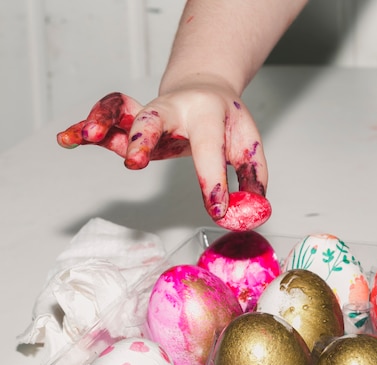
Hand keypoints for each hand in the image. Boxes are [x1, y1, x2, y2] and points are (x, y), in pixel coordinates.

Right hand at [57, 81, 268, 223]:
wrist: (206, 89)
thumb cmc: (226, 121)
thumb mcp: (248, 145)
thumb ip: (252, 177)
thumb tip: (253, 210)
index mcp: (209, 114)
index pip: (209, 149)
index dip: (213, 182)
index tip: (217, 210)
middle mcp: (176, 109)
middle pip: (156, 117)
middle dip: (144, 138)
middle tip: (134, 162)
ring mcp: (151, 112)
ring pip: (122, 110)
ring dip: (102, 122)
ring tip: (87, 137)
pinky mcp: (134, 119)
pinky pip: (107, 117)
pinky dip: (85, 126)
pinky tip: (68, 139)